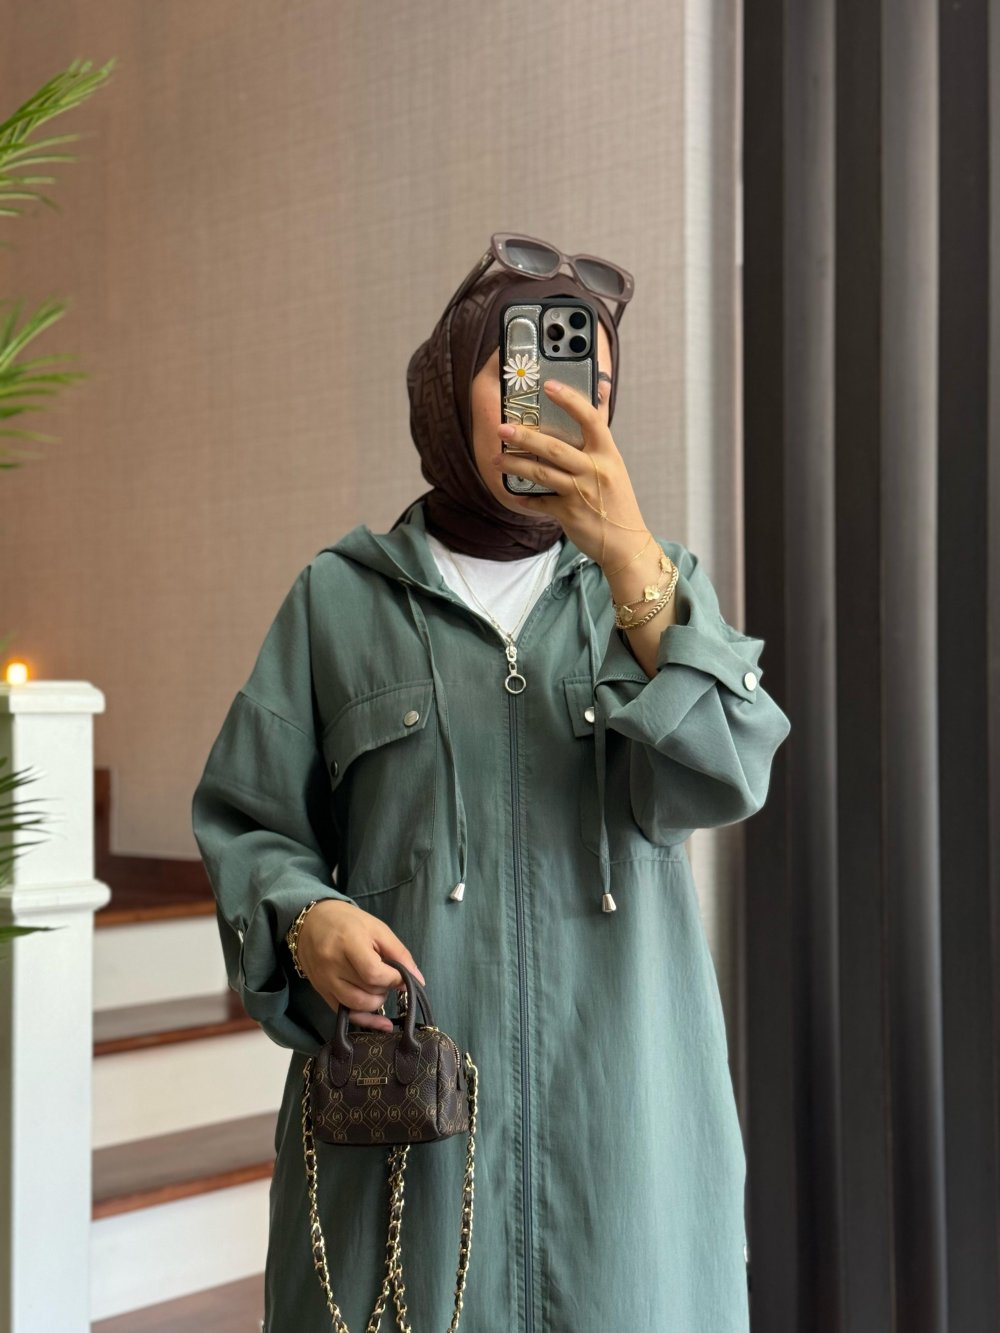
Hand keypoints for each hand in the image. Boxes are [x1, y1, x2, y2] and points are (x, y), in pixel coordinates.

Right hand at [295, 899, 425, 1031]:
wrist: (311, 922)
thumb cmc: (348, 921)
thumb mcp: (377, 929)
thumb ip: (399, 953)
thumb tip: (418, 980)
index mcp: (348, 943)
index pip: (373, 973)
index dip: (393, 979)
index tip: (402, 976)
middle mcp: (332, 965)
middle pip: (367, 991)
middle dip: (385, 989)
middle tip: (389, 977)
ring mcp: (324, 981)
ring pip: (356, 1006)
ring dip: (376, 1002)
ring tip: (379, 987)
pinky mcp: (321, 992)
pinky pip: (344, 1013)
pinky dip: (365, 1019)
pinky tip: (381, 1022)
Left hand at [493, 379, 649, 570]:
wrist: (625, 543)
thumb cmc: (616, 499)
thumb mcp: (614, 463)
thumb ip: (601, 429)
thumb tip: (600, 386)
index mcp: (608, 453)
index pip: (591, 419)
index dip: (570, 400)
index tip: (549, 385)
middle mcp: (595, 470)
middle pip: (554, 448)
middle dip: (525, 437)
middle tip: (502, 428)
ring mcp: (582, 493)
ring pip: (542, 474)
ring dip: (516, 466)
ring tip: (497, 459)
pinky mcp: (569, 514)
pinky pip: (540, 503)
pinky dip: (525, 498)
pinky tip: (513, 494)